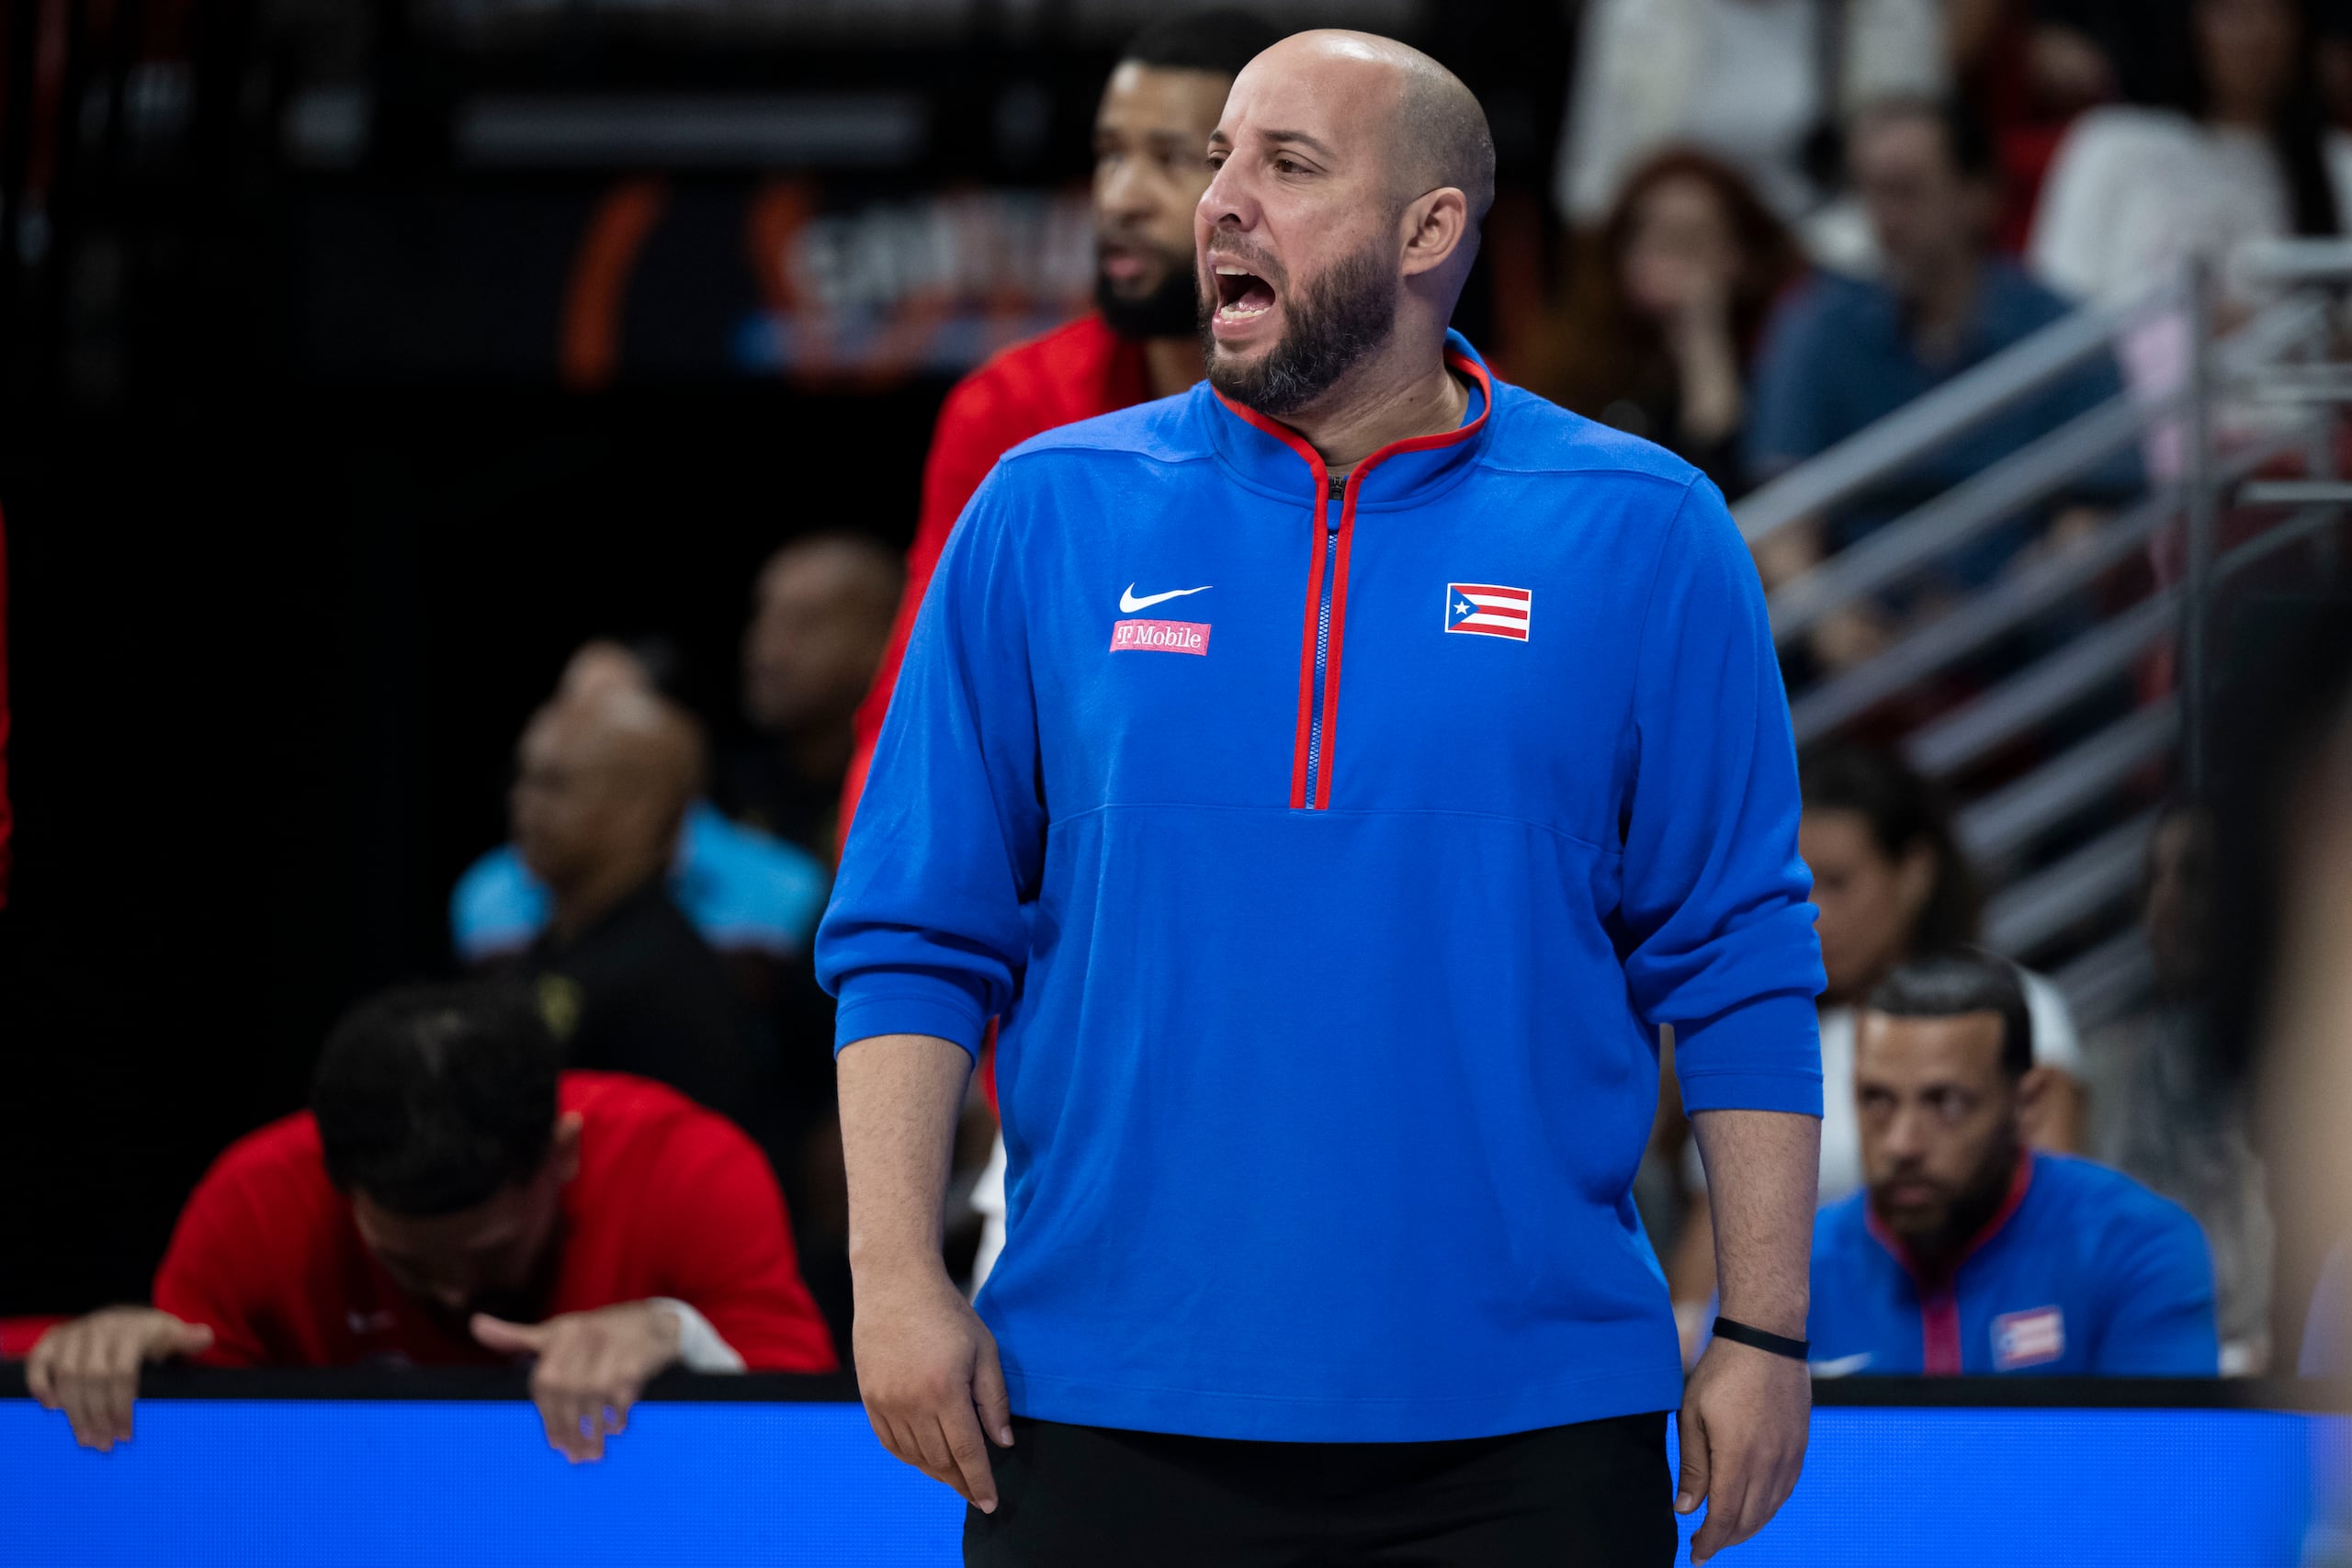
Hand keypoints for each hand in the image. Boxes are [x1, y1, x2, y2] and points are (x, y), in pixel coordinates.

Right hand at [25, 1307, 214, 1451]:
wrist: (126, 1317)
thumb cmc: (152, 1335)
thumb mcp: (172, 1335)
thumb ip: (186, 1340)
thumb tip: (205, 1337)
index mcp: (131, 1329)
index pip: (122, 1374)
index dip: (122, 1407)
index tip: (127, 1436)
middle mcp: (99, 1328)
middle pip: (92, 1378)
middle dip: (97, 1416)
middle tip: (104, 1446)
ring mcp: (74, 1332)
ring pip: (66, 1375)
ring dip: (73, 1412)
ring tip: (86, 1440)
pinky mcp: (53, 1338)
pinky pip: (38, 1361)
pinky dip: (40, 1385)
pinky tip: (52, 1409)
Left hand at [472, 1301, 683, 1461]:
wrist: (656, 1322)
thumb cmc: (598, 1332)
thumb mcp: (557, 1331)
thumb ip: (517, 1336)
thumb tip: (474, 1324)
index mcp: (562, 1332)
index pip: (544, 1383)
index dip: (548, 1418)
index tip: (555, 1445)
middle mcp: (584, 1337)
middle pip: (568, 1394)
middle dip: (570, 1430)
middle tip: (575, 1457)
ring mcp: (612, 1348)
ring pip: (594, 1399)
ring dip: (593, 1432)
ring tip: (593, 1454)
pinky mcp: (636, 1360)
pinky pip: (622, 1396)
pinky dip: (617, 1417)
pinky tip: (615, 1430)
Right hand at [851, 1265, 1012, 1511]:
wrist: (895, 1287)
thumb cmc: (948, 1315)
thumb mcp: (984, 1350)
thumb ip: (994, 1400)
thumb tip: (1001, 1443)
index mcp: (945, 1391)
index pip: (967, 1452)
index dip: (980, 1482)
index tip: (990, 1503)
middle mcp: (912, 1403)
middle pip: (940, 1460)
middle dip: (961, 1482)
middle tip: (977, 1494)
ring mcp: (886, 1403)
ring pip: (915, 1457)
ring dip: (937, 1472)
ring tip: (956, 1478)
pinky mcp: (870, 1400)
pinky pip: (891, 1444)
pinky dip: (911, 1458)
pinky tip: (926, 1459)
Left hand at [1675, 1335, 1810, 1562]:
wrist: (1766, 1338)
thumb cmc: (1721, 1372)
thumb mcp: (1692, 1414)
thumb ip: (1692, 1465)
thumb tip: (1686, 1509)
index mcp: (1738, 1458)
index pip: (1725, 1518)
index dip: (1710, 1542)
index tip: (1695, 1555)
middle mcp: (1769, 1464)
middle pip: (1749, 1520)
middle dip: (1726, 1539)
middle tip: (1704, 1545)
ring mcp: (1789, 1456)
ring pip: (1769, 1509)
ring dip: (1747, 1527)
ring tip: (1725, 1532)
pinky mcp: (1800, 1446)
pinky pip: (1785, 1490)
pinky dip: (1768, 1507)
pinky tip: (1754, 1508)